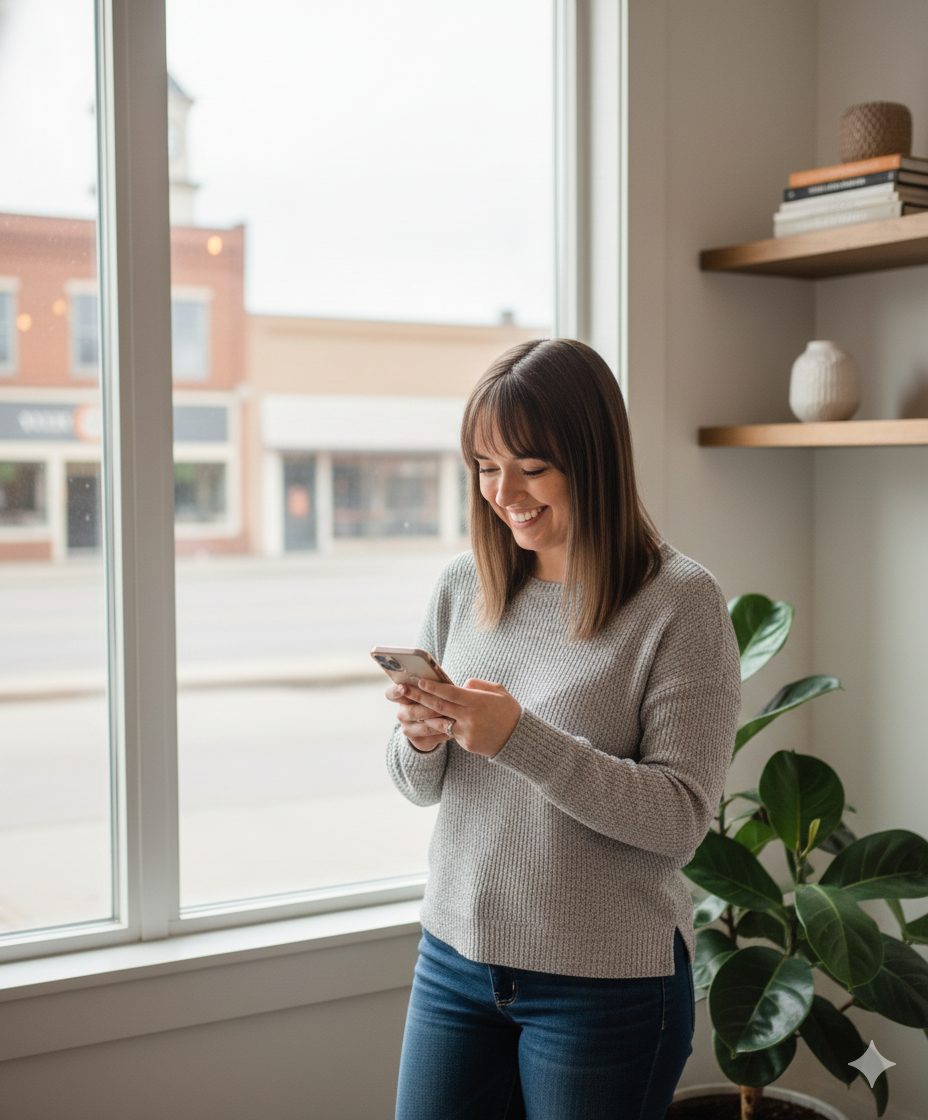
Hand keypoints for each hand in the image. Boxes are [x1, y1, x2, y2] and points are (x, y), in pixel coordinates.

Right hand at [385, 681, 449, 753]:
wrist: (434, 723)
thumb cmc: (434, 699)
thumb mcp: (431, 691)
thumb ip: (434, 686)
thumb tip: (452, 682)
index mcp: (401, 697)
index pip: (391, 693)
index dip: (396, 691)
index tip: (403, 687)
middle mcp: (402, 714)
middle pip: (411, 711)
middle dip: (428, 707)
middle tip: (442, 704)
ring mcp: (408, 729)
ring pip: (424, 726)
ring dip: (439, 722)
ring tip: (453, 717)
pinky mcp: (418, 741)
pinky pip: (432, 737)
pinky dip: (443, 732)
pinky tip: (453, 727)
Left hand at [398, 677, 521, 758]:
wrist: (518, 740)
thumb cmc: (509, 711)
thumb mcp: (498, 691)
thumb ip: (477, 685)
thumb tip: (460, 686)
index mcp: (477, 702)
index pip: (450, 693)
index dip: (433, 687)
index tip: (418, 680)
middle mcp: (469, 718)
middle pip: (438, 706)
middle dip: (418, 697)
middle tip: (402, 689)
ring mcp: (466, 733)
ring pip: (440, 721)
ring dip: (424, 713)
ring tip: (410, 705)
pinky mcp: (466, 744)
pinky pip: (450, 732)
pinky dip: (443, 724)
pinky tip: (432, 718)